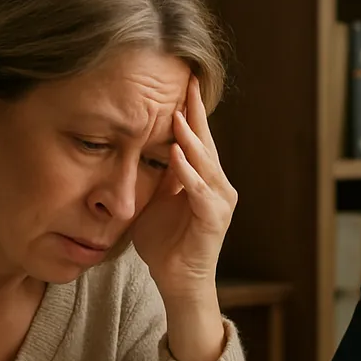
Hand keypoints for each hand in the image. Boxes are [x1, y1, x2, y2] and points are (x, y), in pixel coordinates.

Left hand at [131, 75, 236, 300]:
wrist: (177, 280)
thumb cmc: (165, 243)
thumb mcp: (155, 199)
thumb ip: (156, 173)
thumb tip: (140, 144)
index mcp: (204, 178)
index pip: (197, 137)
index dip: (189, 110)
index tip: (181, 80)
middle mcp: (218, 185)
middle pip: (206, 142)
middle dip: (196, 112)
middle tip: (187, 81)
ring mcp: (220, 202)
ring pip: (205, 162)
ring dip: (191, 139)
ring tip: (178, 114)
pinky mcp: (214, 219)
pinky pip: (200, 191)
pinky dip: (189, 172)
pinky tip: (176, 154)